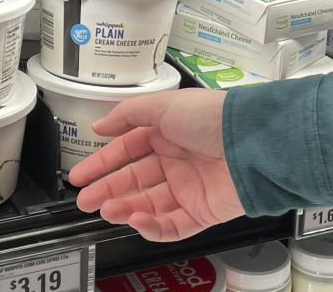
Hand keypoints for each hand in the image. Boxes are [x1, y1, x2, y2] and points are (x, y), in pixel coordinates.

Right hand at [69, 88, 244, 241]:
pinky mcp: (202, 212)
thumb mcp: (163, 105)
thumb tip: (100, 124)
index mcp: (167, 133)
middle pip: (134, 181)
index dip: (103, 163)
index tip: (80, 175)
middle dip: (107, 191)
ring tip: (106, 210)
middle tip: (85, 200)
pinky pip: (171, 226)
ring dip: (124, 209)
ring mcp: (189, 188)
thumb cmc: (212, 117)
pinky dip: (151, 227)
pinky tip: (135, 219)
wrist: (251, 142)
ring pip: (148, 206)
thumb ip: (127, 114)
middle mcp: (177, 161)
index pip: (127, 151)